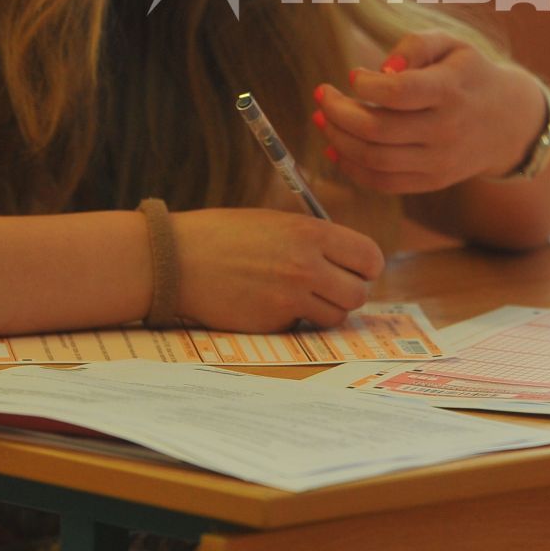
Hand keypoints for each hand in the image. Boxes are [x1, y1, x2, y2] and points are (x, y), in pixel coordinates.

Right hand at [171, 208, 383, 330]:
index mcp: (311, 232)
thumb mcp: (277, 222)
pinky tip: (272, 305)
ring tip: (302, 297)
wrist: (179, 258)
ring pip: (336, 316)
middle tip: (331, 287)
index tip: (356, 269)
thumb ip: (314, 239)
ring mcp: (290, 297)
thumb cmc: (225, 235)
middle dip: (349, 292)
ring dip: (325, 310)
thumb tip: (346, 259)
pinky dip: (295, 322)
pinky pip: (302, 328)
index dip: (366, 266)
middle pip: (359, 293)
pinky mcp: (273, 323)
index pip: (369, 257)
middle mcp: (307, 265)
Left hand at [312, 30, 547, 194]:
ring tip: (322, 118)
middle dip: (338, 112)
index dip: (365, 85)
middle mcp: (446, 130)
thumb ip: (417, 44)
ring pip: (374, 158)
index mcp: (451, 90)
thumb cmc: (469, 74)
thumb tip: (382, 68)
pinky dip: (351, 168)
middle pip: (377, 129)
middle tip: (322, 95)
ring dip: (337, 139)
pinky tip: (335, 147)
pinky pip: (383, 182)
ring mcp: (439, 161)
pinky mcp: (432, 181)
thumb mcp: (453, 45)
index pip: (399, 92)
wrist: (508, 121)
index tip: (353, 75)